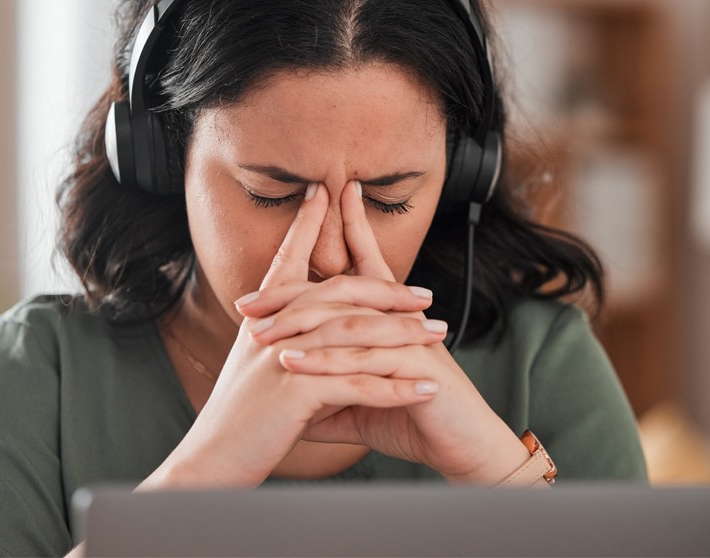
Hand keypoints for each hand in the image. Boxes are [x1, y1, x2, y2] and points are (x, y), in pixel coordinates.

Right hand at [142, 184, 439, 488]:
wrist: (207, 462)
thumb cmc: (234, 421)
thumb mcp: (252, 371)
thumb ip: (275, 343)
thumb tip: (295, 329)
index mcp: (263, 320)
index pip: (288, 261)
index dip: (306, 225)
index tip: (325, 193)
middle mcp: (273, 330)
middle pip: (338, 293)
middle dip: (387, 289)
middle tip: (425, 293)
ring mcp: (285, 358)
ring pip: (356, 336)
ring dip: (405, 334)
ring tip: (438, 334)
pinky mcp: (297, 393)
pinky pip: (359, 386)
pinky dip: (397, 387)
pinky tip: (427, 387)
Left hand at [237, 180, 528, 483]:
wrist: (463, 449)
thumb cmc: (415, 421)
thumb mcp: (359, 406)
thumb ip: (327, 397)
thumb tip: (288, 401)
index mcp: (388, 318)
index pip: (363, 262)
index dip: (344, 228)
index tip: (315, 200)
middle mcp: (399, 319)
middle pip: (339, 289)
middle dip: (289, 294)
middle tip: (245, 305)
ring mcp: (409, 339)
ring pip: (345, 321)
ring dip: (296, 326)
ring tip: (256, 336)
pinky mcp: (416, 366)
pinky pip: (362, 357)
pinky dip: (323, 359)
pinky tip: (291, 361)